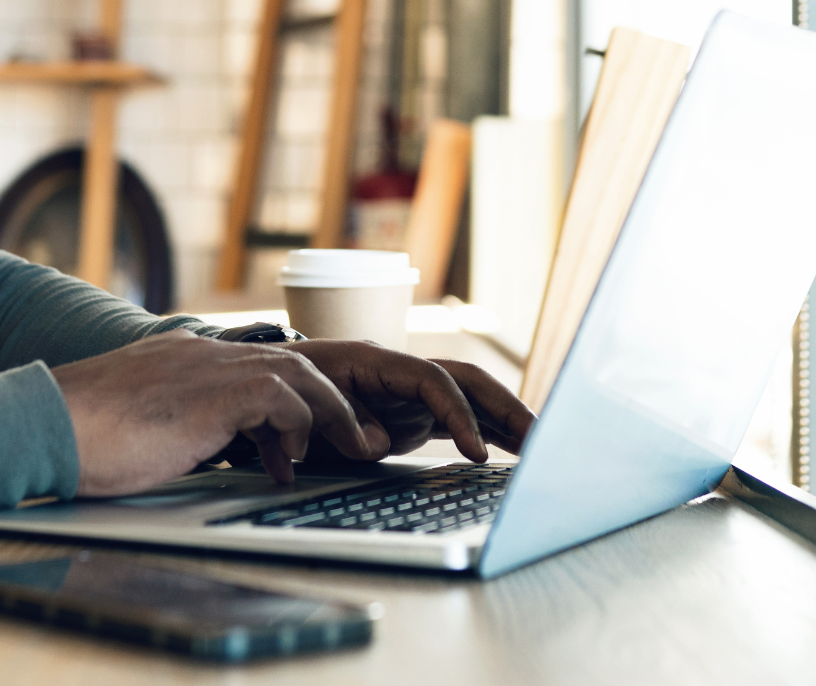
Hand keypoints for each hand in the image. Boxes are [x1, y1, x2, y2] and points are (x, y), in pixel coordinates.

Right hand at [48, 331, 383, 495]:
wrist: (44, 423)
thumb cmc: (77, 436)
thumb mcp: (135, 426)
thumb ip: (170, 427)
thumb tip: (191, 453)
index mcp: (181, 360)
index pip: (254, 366)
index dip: (290, 400)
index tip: (301, 441)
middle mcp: (199, 354)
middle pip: (291, 360)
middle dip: (329, 400)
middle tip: (352, 439)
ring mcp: (205, 367)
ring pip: (297, 372)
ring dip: (329, 413)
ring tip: (347, 449)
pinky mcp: (210, 392)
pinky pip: (281, 396)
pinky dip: (298, 427)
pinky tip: (289, 462)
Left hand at [287, 341, 534, 466]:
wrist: (273, 385)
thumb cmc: (287, 392)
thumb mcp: (308, 407)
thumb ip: (346, 424)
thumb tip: (377, 442)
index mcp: (377, 361)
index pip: (434, 381)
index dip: (459, 415)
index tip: (477, 453)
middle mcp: (402, 372)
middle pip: (467, 380)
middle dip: (505, 406)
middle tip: (541, 439)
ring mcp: (410, 393)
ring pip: (470, 398)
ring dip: (505, 418)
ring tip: (543, 447)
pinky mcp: (411, 415)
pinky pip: (457, 418)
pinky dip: (486, 431)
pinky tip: (513, 448)